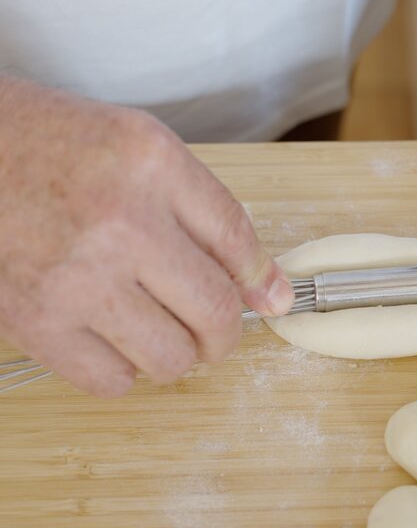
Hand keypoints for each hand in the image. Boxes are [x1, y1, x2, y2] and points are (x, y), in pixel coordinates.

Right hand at [0, 77, 293, 395]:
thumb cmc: (55, 146)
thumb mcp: (143, 149)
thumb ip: (207, 210)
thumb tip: (266, 286)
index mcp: (152, 165)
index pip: (237, 240)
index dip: (263, 280)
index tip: (271, 300)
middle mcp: (120, 221)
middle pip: (216, 312)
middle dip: (226, 333)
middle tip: (214, 328)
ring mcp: (75, 277)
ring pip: (171, 358)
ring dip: (178, 353)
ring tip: (159, 328)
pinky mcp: (34, 321)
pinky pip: (112, 381)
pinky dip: (125, 369)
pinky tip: (113, 337)